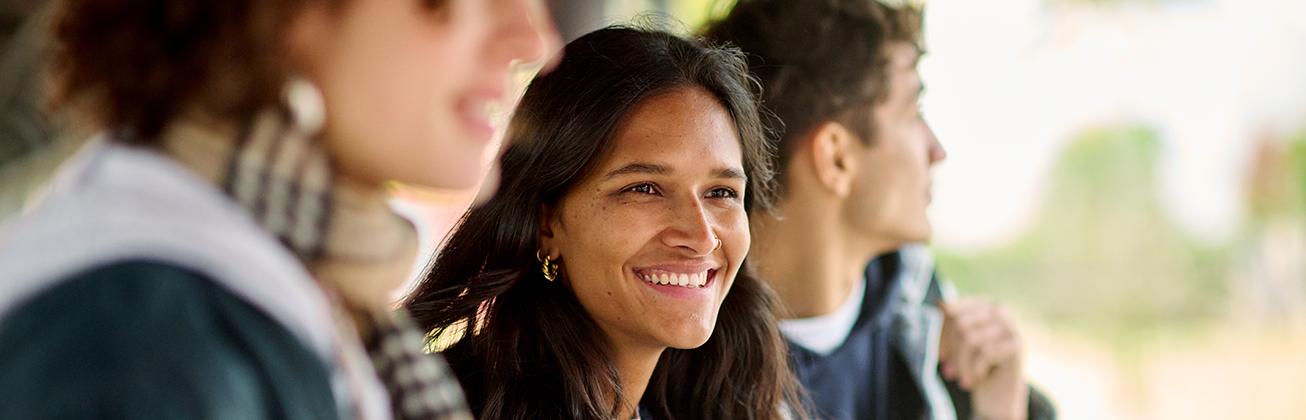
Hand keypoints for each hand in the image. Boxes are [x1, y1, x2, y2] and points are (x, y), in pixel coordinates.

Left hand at [938, 298, 1028, 419]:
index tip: (940, 356)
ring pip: (971, 339)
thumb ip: (946, 328)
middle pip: (959, 324)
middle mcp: (996, 310)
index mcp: (978, 304)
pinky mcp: (1017, 345)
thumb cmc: (973, 367)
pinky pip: (986, 352)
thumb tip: (934, 311)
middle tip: (950, 373)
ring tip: (963, 380)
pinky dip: (976, 370)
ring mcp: (1009, 326)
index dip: (940, 334)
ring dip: (963, 365)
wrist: (998, 396)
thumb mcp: (954, 346)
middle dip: (952, 353)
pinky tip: (978, 379)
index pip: (948, 309)